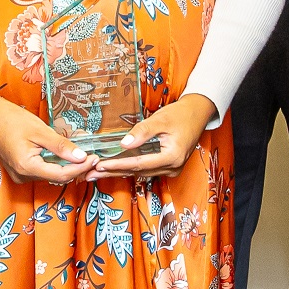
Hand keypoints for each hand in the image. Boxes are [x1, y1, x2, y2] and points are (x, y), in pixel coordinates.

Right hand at [0, 89, 94, 187]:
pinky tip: (63, 154)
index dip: (80, 168)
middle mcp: (22, 176)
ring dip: (66, 165)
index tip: (95, 158)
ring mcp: (19, 174)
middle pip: (57, 176)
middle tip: (92, 156)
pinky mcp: (19, 170)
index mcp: (27, 167)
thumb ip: (60, 146)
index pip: (62, 175)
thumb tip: (81, 157)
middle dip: (76, 168)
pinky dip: (54, 163)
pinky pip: (41, 170)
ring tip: (81, 154)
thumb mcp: (39, 130)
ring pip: (50, 174)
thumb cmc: (10, 119)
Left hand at [86, 93, 214, 180]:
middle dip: (114, 172)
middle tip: (90, 174)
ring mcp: (171, 169)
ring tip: (97, 173)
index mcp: (172, 157)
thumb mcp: (161, 119)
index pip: (139, 163)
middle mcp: (172, 168)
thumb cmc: (181, 114)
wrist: (198, 113)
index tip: (99, 165)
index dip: (117, 165)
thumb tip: (123, 144)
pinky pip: (145, 169)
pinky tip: (114, 168)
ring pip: (140, 172)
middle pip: (137, 171)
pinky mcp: (168, 166)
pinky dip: (129, 168)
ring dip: (119, 172)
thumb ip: (142, 132)